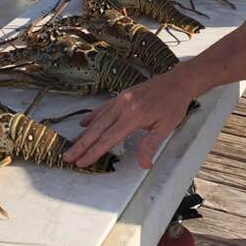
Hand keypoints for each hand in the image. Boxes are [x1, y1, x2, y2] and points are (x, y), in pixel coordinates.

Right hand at [63, 69, 195, 169]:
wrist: (178, 81)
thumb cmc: (173, 104)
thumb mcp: (166, 127)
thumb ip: (151, 144)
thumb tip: (143, 164)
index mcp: (133, 116)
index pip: (109, 138)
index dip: (94, 151)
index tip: (82, 162)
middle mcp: (123, 106)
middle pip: (98, 129)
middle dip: (82, 145)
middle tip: (68, 157)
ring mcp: (121, 99)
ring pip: (98, 119)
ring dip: (84, 133)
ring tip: (72, 145)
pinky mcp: (122, 95)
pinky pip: (103, 108)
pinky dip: (92, 116)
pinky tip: (83, 124)